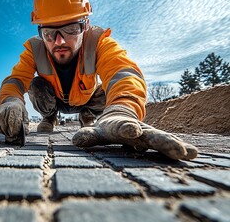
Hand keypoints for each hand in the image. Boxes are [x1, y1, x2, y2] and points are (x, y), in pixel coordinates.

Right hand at [0, 97, 28, 143]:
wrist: (12, 104)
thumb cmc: (19, 111)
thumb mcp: (25, 116)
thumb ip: (25, 124)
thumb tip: (26, 133)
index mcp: (13, 107)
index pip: (11, 120)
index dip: (13, 129)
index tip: (14, 134)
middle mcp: (3, 108)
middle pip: (3, 122)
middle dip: (7, 131)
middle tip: (11, 135)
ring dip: (2, 131)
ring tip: (7, 132)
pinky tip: (3, 130)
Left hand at [72, 105, 197, 159]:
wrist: (122, 115)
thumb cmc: (108, 128)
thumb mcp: (97, 131)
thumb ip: (88, 135)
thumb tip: (76, 141)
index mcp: (121, 127)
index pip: (123, 127)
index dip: (127, 128)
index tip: (132, 130)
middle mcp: (139, 131)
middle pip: (151, 136)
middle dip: (162, 142)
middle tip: (176, 149)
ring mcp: (149, 135)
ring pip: (163, 140)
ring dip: (173, 146)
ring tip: (187, 153)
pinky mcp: (156, 140)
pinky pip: (168, 145)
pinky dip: (181, 149)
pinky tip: (193, 154)